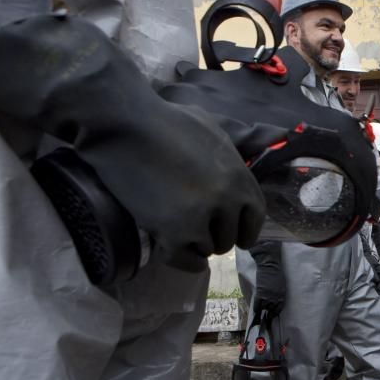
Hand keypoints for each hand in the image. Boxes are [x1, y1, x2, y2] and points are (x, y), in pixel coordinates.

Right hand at [0, 14, 265, 271]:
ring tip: (176, 229)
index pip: (255, 217)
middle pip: (229, 237)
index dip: (243, 229)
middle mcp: (228, 199)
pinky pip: (187, 260)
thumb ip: (228, 157)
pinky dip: (181, 259)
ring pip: (208, 248)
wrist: (124, 125)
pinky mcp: (175, 230)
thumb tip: (232, 171)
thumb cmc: (164, 120)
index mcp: (240, 177)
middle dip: (214, 235)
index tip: (233, 234)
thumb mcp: (212, 131)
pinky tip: (170, 247)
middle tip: (194, 229)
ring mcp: (203, 216)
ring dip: (194, 243)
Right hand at [250, 242, 284, 315]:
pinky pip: (257, 304)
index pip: (279, 308)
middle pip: (272, 309)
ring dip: (262, 310)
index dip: (275, 312)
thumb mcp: (281, 284)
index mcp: (283, 295)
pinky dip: (256, 308)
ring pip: (264, 307)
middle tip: (266, 316)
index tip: (272, 315)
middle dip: (269, 313)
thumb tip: (275, 299)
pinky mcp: (261, 293)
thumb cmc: (276, 272)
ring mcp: (268, 295)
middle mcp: (277, 297)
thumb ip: (279, 292)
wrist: (270, 265)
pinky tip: (255, 310)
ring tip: (260, 312)